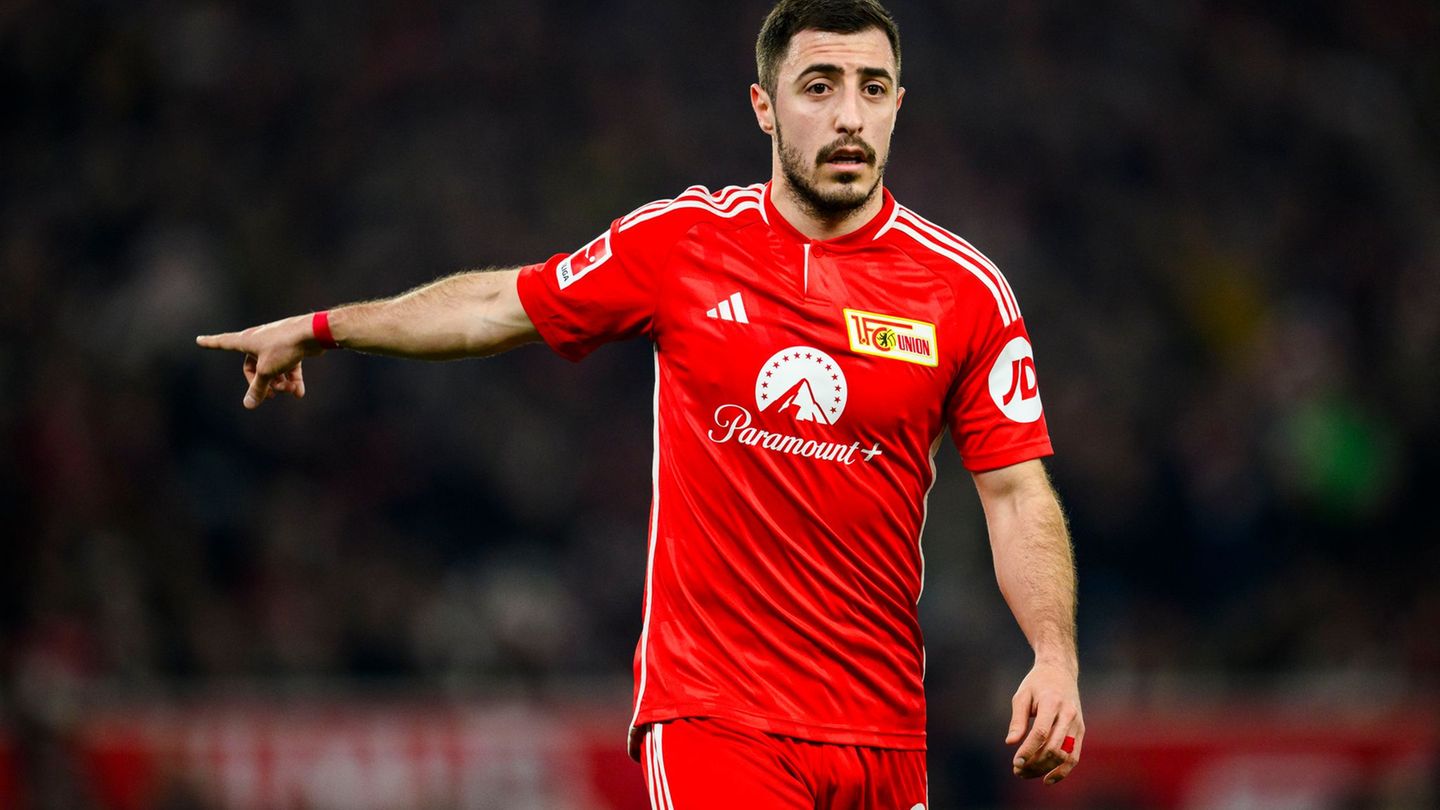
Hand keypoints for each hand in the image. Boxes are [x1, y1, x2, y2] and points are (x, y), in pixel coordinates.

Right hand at [196, 314, 323, 408]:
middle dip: (264, 383)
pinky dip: (293, 379)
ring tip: (290, 391)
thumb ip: (258, 388)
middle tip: (274, 395)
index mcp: (246, 340)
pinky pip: (288, 367)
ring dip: (281, 383)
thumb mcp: (267, 371)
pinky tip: (299, 393)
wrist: (313, 333)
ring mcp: (276, 344)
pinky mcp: (292, 349)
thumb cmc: (284, 347)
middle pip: (254, 367)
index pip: (223, 342)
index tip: (199, 340)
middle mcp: (259, 340)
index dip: (211, 343)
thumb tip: (248, 405)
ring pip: (273, 369)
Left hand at [1006, 660, 1082, 784]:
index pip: (1041, 733)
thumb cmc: (1037, 684)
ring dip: (1045, 769)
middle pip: (1053, 748)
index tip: (1015, 762)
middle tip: (1017, 770)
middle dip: (1034, 763)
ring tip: (1026, 774)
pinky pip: (1074, 756)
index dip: (1028, 750)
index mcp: (1052, 703)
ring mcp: (1077, 724)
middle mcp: (1068, 714)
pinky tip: (1047, 779)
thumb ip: (1017, 719)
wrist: (1060, 672)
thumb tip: (1010, 743)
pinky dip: (1062, 771)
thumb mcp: (1022, 695)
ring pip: (1064, 756)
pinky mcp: (1080, 731)